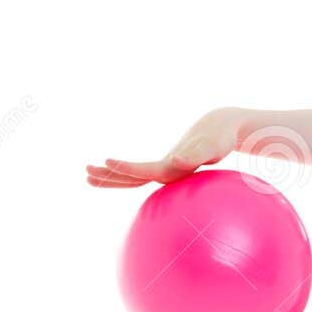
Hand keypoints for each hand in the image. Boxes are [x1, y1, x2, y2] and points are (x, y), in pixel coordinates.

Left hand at [86, 108, 239, 187]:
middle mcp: (167, 173)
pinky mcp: (166, 167)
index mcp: (174, 170)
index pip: (146, 171)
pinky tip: (113, 171)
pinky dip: (125, 172)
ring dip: (112, 177)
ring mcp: (166, 171)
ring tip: (88, 174)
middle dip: (111, 178)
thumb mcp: (212, 146)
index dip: (127, 168)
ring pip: (134, 178)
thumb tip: (176, 163)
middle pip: (134, 180)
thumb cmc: (220, 137)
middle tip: (86, 174)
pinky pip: (140, 173)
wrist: (225, 132)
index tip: (108, 161)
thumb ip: (196, 155)